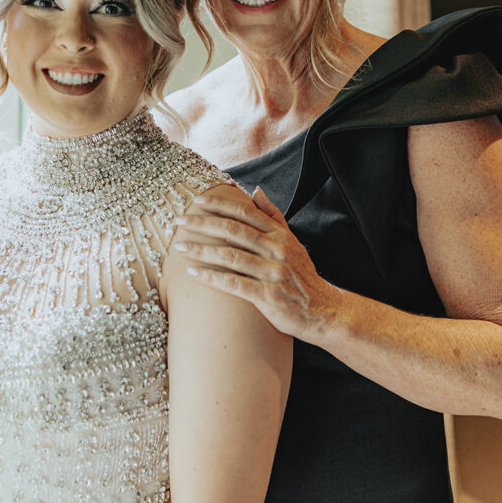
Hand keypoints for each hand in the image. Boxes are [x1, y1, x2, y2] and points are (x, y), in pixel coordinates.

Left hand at [173, 186, 341, 340]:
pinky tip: (193, 274)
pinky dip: (212, 278)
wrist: (323, 311)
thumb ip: (273, 217)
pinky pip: (234, 284)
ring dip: (202, 251)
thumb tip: (256, 190)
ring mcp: (274, 274)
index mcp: (281, 235)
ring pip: (231, 257)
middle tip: (179, 220)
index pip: (246, 213)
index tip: (197, 200)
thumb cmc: (301, 276)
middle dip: (203, 224)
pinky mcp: (269, 297)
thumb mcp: (292, 242)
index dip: (221, 204)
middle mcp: (278, 251)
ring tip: (180, 247)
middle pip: (234, 231)